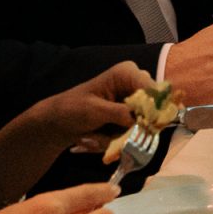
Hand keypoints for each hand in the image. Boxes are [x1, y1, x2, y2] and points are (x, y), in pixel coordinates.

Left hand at [0, 60, 156, 169]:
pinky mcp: (130, 118)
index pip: (153, 89)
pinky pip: (134, 132)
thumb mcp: (95, 110)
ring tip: (98, 136)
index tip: (147, 127)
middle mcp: (135, 85)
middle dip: (134, 126)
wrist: (58, 124)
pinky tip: (100, 137)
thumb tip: (141, 121)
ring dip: (122, 136)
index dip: (154, 109)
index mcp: (127, 73)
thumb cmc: (72, 109)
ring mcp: (134, 103)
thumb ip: (119, 113)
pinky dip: (118, 140)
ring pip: (143, 124)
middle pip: (153, 108)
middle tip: (116, 136)